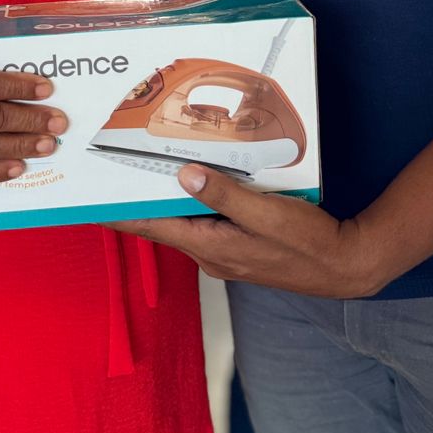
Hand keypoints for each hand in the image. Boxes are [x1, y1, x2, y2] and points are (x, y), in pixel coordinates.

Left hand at [106, 164, 385, 297]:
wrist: (344, 265)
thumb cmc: (308, 243)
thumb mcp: (267, 214)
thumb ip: (225, 195)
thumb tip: (185, 176)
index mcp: (210, 247)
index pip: (150, 228)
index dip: (117, 213)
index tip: (88, 199)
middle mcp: (210, 254)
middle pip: (163, 222)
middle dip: (140, 197)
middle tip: (115, 168)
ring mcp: (225, 252)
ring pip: (186, 219)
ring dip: (168, 196)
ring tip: (148, 167)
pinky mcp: (240, 246)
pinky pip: (207, 220)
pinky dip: (196, 200)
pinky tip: (199, 179)